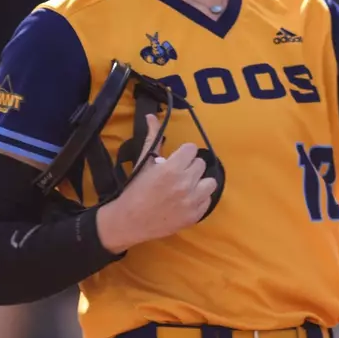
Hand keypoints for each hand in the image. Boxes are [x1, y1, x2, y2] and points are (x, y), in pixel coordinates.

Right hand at [95, 114, 217, 253]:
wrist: (129, 221)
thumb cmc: (135, 190)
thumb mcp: (143, 162)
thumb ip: (152, 138)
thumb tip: (151, 116)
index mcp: (171, 168)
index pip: (192, 149)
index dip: (184, 154)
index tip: (176, 160)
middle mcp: (184, 184)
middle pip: (201, 164)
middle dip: (190, 167)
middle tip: (179, 174)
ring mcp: (191, 202)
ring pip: (210, 182)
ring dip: (200, 182)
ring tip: (187, 186)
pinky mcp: (195, 216)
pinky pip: (208, 200)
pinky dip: (200, 199)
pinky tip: (187, 200)